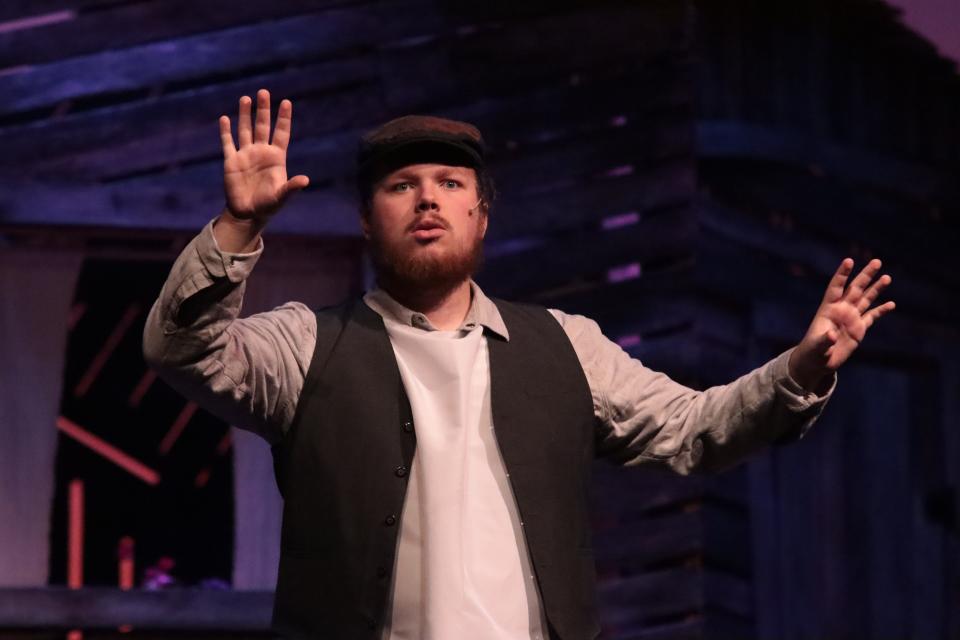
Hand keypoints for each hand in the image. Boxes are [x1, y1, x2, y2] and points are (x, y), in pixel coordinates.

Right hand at [220, 89, 308, 222]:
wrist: (248, 214)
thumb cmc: (268, 206)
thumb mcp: (281, 197)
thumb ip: (292, 188)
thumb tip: (305, 180)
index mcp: (276, 158)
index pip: (281, 133)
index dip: (284, 118)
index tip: (287, 102)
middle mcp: (261, 152)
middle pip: (262, 126)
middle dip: (263, 110)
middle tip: (264, 92)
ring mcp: (246, 155)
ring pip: (245, 130)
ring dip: (245, 115)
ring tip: (246, 98)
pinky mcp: (231, 161)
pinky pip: (228, 143)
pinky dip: (226, 131)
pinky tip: (225, 118)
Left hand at [789, 258, 895, 391]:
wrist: (818, 363)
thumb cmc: (812, 352)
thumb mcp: (817, 347)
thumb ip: (824, 340)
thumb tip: (832, 335)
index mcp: (828, 309)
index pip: (836, 287)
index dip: (842, 274)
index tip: (849, 260)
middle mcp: (841, 310)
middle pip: (855, 288)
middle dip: (865, 275)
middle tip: (877, 261)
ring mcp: (851, 318)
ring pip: (866, 299)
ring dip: (876, 288)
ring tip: (886, 277)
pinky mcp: (859, 329)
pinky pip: (872, 317)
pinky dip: (881, 310)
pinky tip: (891, 304)